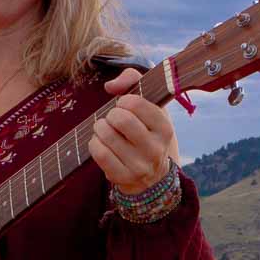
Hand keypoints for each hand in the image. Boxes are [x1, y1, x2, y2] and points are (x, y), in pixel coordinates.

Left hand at [88, 68, 179, 193]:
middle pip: (121, 119)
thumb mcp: (150, 106)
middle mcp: (155, 149)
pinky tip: (100, 142)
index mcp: (165, 129)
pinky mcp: (123, 178)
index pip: (136, 103)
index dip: (124, 101)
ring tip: (104, 129)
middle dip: (110, 115)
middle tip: (112, 118)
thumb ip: (133, 81)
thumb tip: (110, 85)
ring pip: (107, 136)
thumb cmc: (147, 132)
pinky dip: (94, 143)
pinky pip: (100, 153)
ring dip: (100, 128)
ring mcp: (139, 166)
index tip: (124, 106)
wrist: (152, 176)